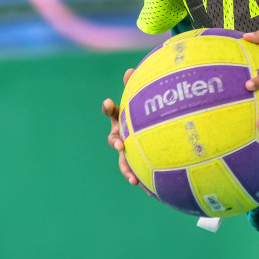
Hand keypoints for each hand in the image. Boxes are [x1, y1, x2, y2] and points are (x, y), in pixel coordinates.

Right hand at [101, 67, 138, 185]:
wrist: (149, 138)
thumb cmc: (142, 116)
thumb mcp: (142, 103)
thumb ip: (137, 87)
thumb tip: (131, 69)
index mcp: (120, 119)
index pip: (111, 112)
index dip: (109, 107)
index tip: (110, 102)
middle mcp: (120, 135)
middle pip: (114, 139)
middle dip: (116, 141)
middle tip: (121, 143)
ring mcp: (127, 151)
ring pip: (123, 161)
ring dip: (126, 169)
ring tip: (132, 178)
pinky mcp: (135, 163)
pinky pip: (136, 172)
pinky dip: (140, 179)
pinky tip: (148, 190)